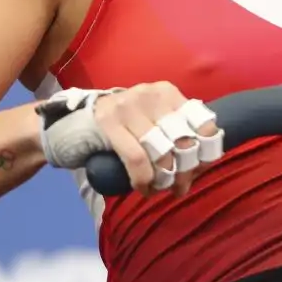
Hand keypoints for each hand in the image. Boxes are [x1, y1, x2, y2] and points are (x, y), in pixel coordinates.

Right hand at [39, 82, 221, 193]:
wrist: (75, 121)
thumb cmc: (123, 126)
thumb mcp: (152, 122)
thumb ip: (176, 134)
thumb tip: (204, 162)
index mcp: (167, 92)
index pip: (201, 122)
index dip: (206, 152)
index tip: (200, 171)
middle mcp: (150, 93)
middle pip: (183, 139)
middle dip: (185, 170)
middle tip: (180, 188)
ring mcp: (127, 105)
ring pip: (161, 150)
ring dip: (165, 178)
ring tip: (161, 189)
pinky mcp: (108, 121)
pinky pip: (136, 157)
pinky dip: (143, 179)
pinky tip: (144, 188)